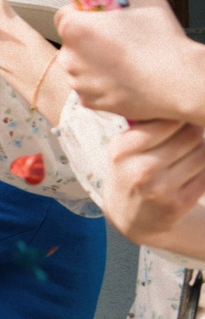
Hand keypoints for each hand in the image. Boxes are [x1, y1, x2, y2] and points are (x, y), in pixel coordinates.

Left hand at [58, 0, 204, 122]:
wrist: (177, 83)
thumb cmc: (162, 44)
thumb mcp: (146, 1)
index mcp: (77, 28)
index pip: (64, 14)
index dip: (82, 13)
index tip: (96, 15)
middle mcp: (70, 56)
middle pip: (73, 41)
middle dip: (90, 38)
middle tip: (117, 38)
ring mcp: (78, 81)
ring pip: (81, 65)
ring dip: (96, 61)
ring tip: (125, 60)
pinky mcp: (89, 101)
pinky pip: (90, 86)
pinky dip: (102, 82)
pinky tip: (124, 77)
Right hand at [107, 117, 204, 248]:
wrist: (133, 219)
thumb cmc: (132, 172)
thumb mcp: (124, 150)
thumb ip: (146, 126)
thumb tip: (183, 99)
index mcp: (122, 150)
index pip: (168, 120)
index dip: (179, 117)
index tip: (178, 120)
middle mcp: (139, 170)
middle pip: (190, 134)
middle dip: (193, 133)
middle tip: (185, 138)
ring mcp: (160, 189)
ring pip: (203, 153)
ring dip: (201, 151)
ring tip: (187, 156)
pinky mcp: (179, 204)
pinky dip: (204, 170)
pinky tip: (190, 173)